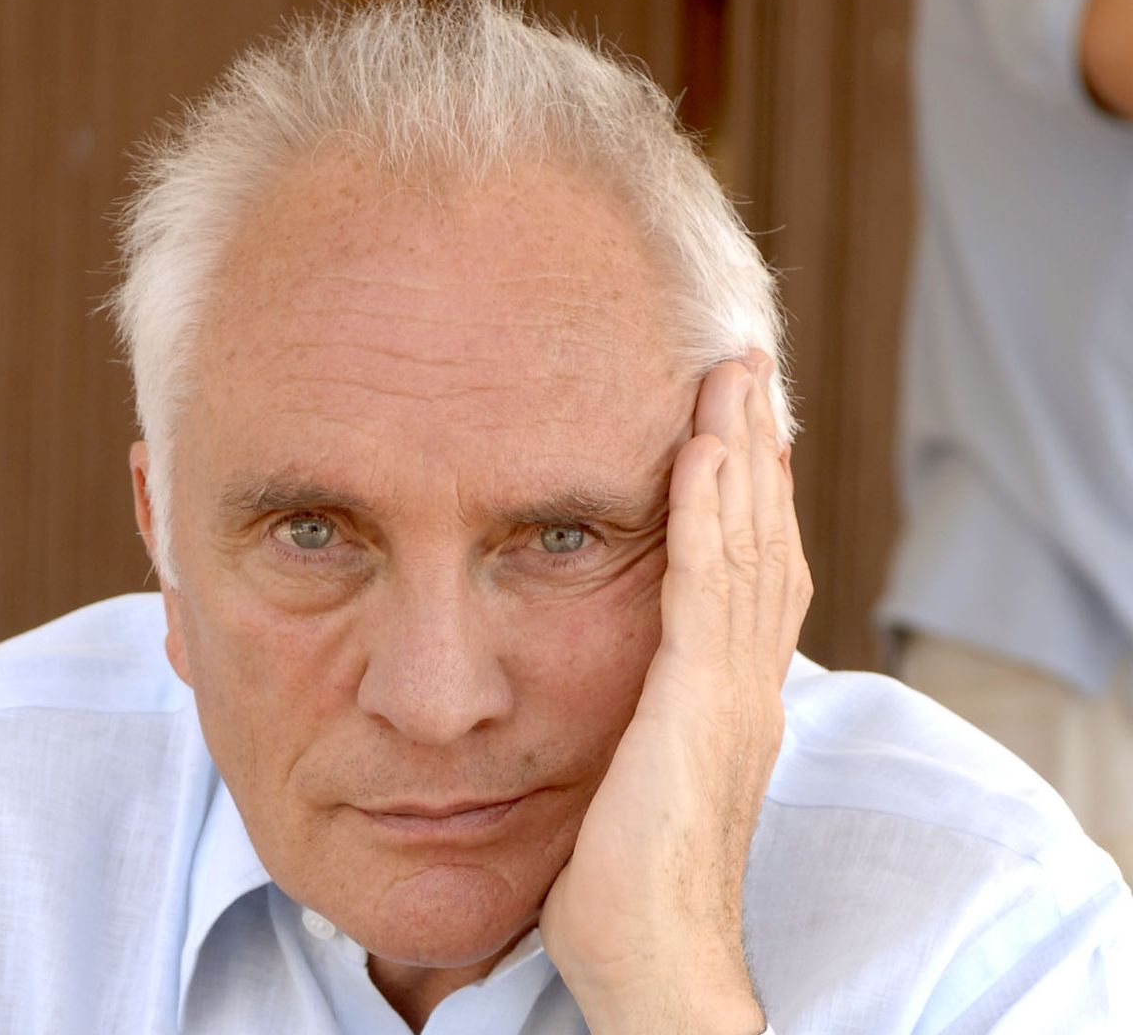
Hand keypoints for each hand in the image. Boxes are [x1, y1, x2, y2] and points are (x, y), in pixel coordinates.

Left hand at [538, 352, 811, 1034]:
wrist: (654, 965)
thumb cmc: (622, 896)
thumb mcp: (622, 785)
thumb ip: (618, 726)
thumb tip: (574, 696)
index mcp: (728, 706)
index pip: (746, 578)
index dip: (746, 500)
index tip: (731, 430)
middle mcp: (744, 690)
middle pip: (762, 543)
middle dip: (753, 452)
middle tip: (744, 370)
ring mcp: (729, 697)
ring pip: (745, 548)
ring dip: (737, 456)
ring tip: (727, 378)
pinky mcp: (694, 709)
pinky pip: (702, 592)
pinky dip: (705, 517)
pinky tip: (697, 454)